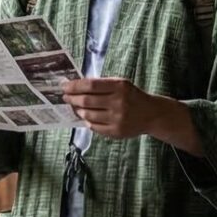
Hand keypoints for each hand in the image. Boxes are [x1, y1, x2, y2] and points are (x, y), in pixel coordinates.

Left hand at [63, 76, 183, 141]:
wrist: (151, 114)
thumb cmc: (132, 96)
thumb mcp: (121, 84)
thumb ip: (101, 84)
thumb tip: (75, 86)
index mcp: (120, 86)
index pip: (91, 85)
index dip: (75, 86)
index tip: (65, 87)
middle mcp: (119, 102)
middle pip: (87, 101)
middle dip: (72, 99)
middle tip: (66, 97)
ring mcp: (118, 119)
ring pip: (88, 115)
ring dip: (78, 111)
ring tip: (76, 107)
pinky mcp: (116, 132)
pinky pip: (94, 127)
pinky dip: (87, 121)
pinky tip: (86, 117)